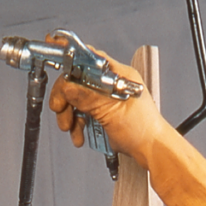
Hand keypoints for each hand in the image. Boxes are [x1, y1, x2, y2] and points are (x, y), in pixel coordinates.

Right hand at [47, 41, 205, 205]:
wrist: (152, 151)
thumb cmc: (144, 131)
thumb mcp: (111, 111)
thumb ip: (87, 97)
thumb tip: (67, 87)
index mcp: (118, 75)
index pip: (89, 58)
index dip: (70, 56)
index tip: (53, 54)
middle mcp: (112, 84)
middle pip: (78, 81)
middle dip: (65, 98)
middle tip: (61, 111)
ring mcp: (108, 99)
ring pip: (78, 100)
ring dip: (70, 115)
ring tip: (71, 128)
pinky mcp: (105, 113)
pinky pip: (84, 114)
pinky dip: (78, 124)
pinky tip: (79, 134)